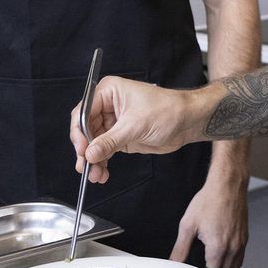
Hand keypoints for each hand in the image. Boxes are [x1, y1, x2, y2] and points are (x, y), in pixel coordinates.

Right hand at [69, 76, 203, 183]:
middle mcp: (108, 106)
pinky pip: (105, 150)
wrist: (188, 121)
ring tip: (95, 175)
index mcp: (109, 92)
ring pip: (94, 143)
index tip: (82, 150)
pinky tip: (102, 172)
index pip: (83, 112)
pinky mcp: (121, 137)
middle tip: (86, 166)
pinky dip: (102, 162)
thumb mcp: (135, 126)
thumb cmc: (168, 110)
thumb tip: (90, 153)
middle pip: (85, 130)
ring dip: (93, 160)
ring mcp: (114, 122)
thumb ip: (110, 141)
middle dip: (85, 150)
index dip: (79, 133)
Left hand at [172, 177, 247, 267]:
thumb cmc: (209, 200)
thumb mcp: (188, 225)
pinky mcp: (245, 237)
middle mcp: (233, 248)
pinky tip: (224, 261)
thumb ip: (180, 248)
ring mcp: (241, 243)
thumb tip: (174, 262)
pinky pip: (240, 258)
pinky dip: (233, 264)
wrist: (227, 185)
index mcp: (218, 247)